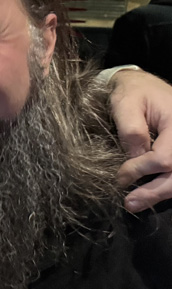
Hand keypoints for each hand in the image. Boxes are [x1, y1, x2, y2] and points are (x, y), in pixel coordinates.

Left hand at [109, 69, 171, 210]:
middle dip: (155, 192)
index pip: (165, 158)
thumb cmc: (134, 92)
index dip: (141, 170)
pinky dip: (167, 184)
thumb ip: (131, 130)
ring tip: (137, 204)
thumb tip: (134, 158)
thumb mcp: (126, 103)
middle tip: (130, 204)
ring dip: (161, 193)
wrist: (145, 84)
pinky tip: (151, 193)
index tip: (120, 176)